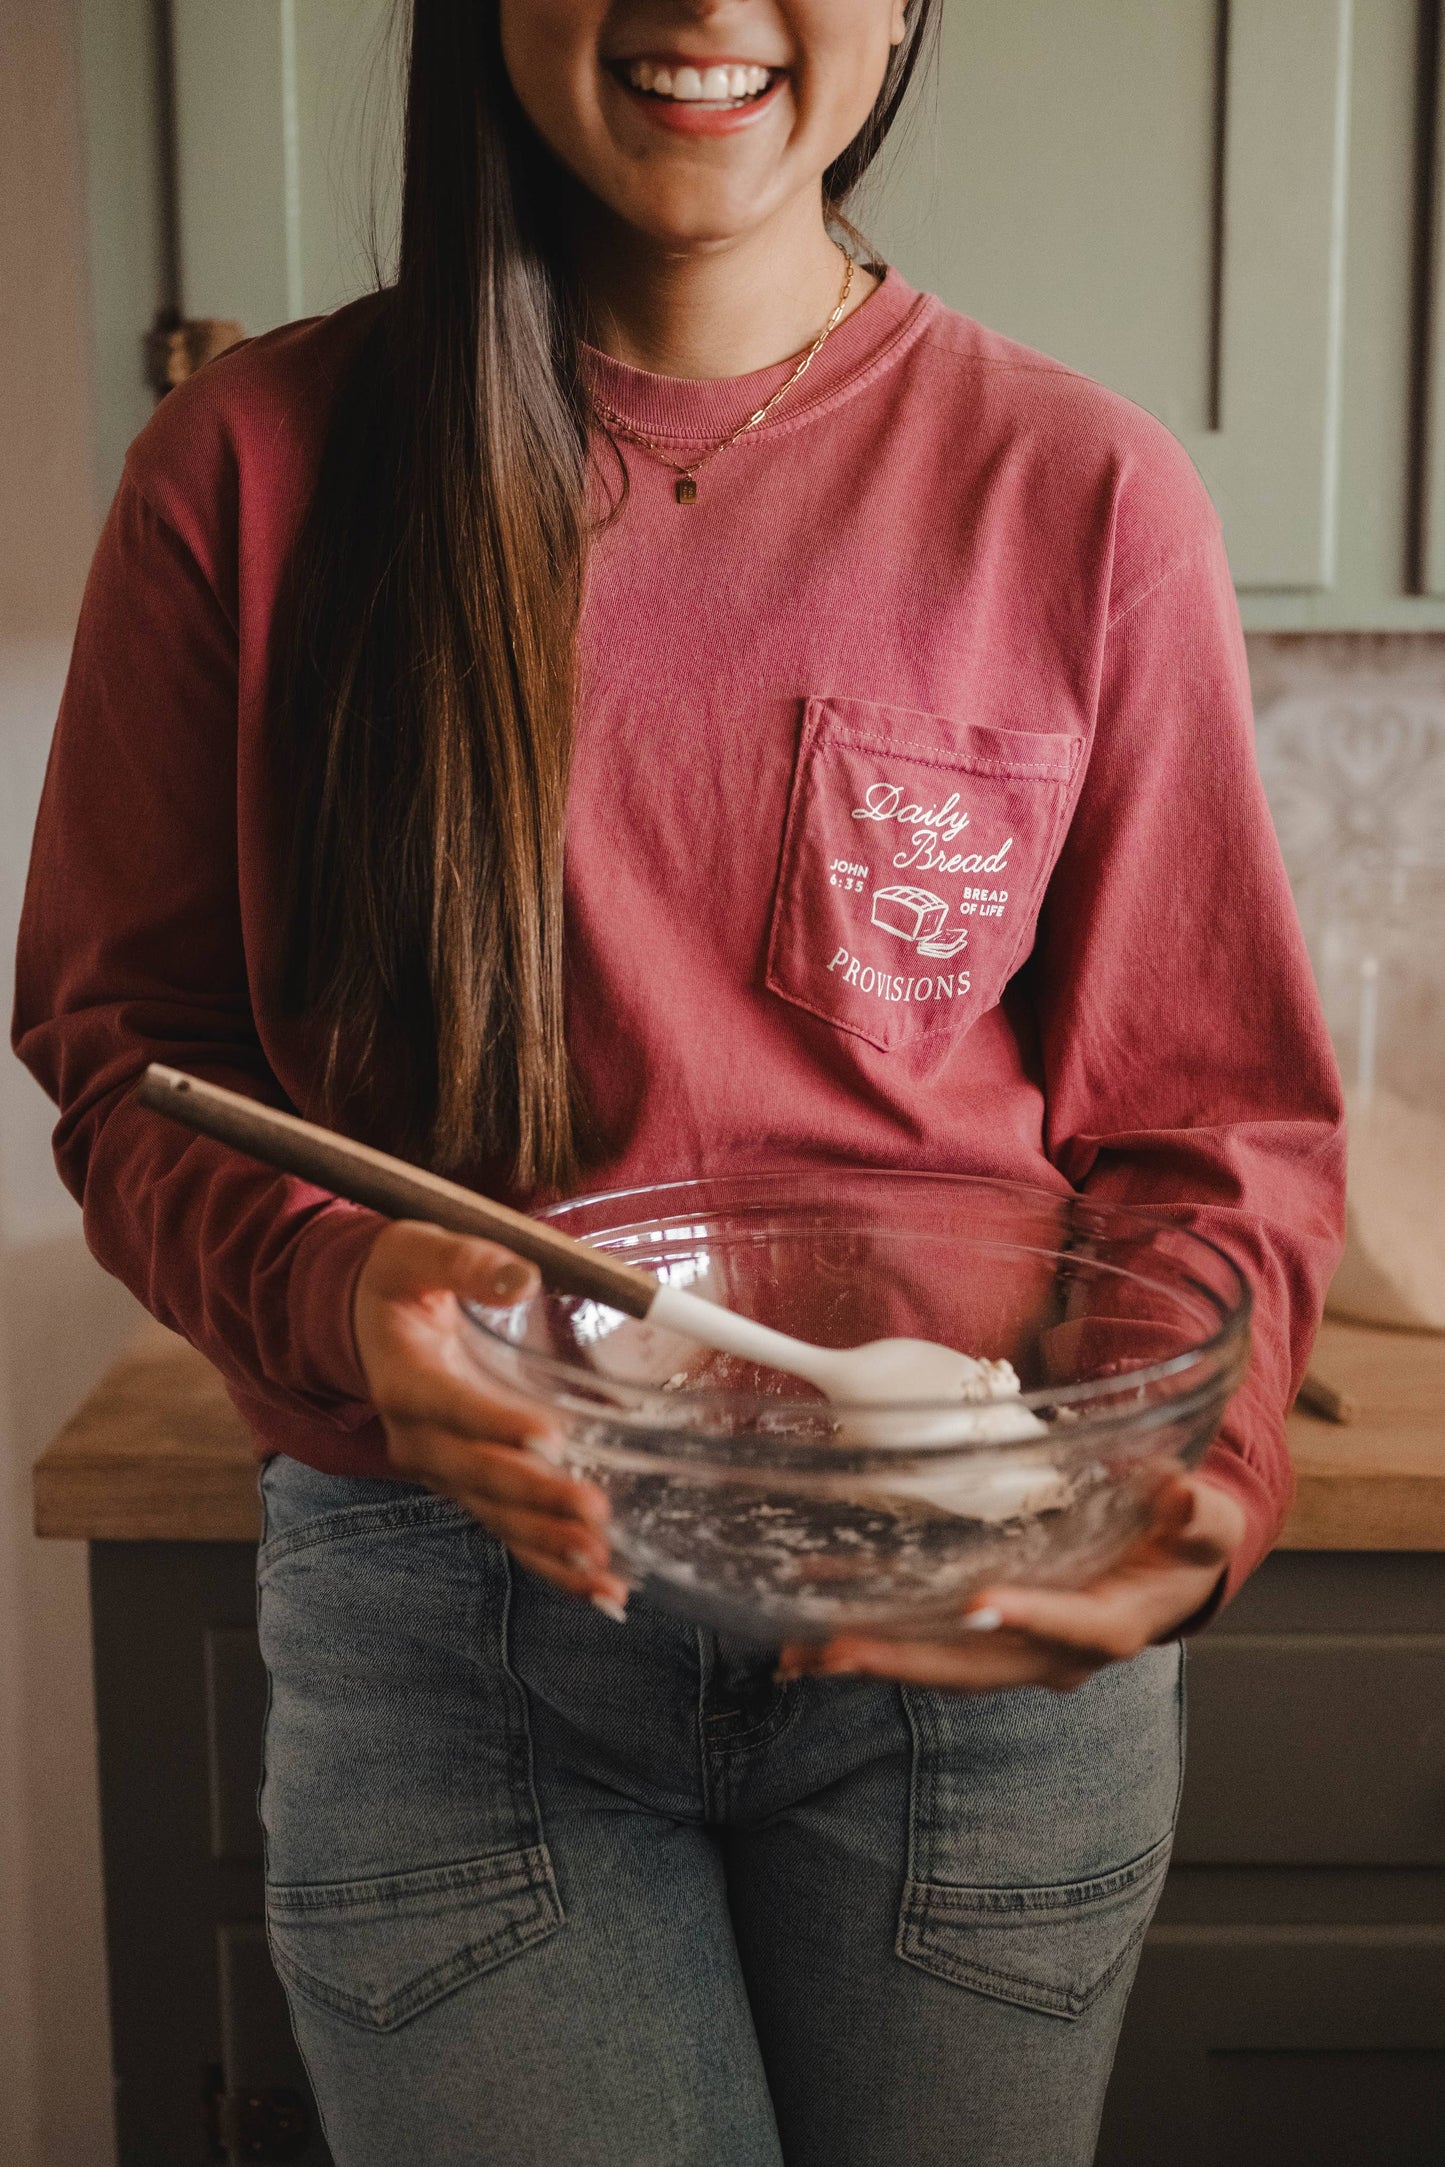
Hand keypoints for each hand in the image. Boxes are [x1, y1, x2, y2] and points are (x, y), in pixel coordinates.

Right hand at [352, 1219, 628, 1612]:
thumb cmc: (397, 1282)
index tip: (548, 1437)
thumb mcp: (417, 1252)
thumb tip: (521, 1277)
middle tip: (592, 1515)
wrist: (358, 1324)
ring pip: (497, 1518)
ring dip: (548, 1547)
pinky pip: (509, 1533)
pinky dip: (551, 1566)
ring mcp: (444, 1471)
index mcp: (408, 1381)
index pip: (452, 1406)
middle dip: (536, 1500)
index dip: (496, 1424)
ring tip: (602, 1571)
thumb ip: (466, 1262)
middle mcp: (420, 1440)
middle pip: (479, 1477)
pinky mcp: (468, 1488)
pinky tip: (602, 1593)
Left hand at [775, 1473, 1246, 1692]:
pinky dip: (871, 1632)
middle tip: (840, 1649)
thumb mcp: (1209, 1523)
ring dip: (872, 1657)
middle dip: (909, 1659)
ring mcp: (1011, 1649)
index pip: (1070, 1627)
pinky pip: (922, 1637)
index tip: (979, 1606)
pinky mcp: (980, 1635)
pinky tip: (811, 1626)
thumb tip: (1186, 1497)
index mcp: (1110, 1624)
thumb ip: (1200, 1516)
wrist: (1167, 1573)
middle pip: (977, 1664)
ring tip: (801, 1653)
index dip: (1029, 1617)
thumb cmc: (1186, 1542)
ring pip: (937, 1661)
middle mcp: (1051, 1652)